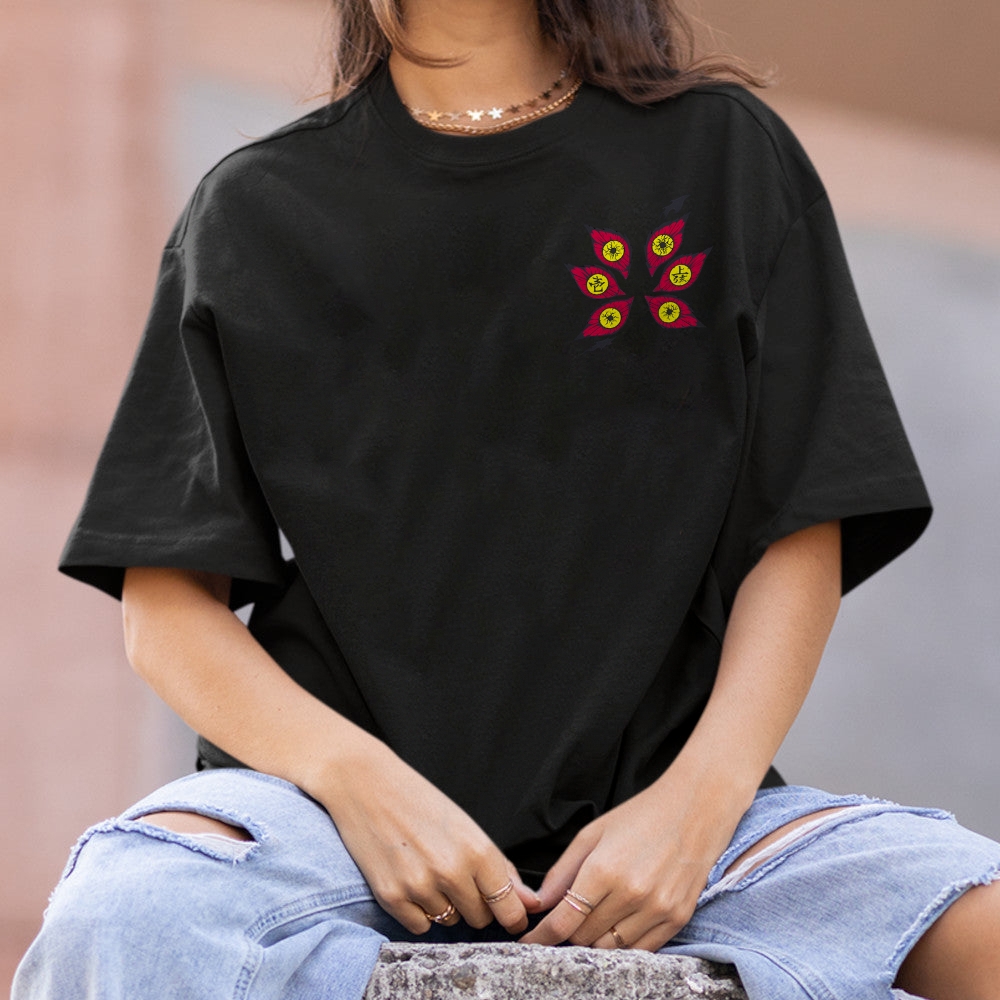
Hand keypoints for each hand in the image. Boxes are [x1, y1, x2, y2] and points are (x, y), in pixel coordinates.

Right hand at [318, 741, 539, 934]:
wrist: (364, 783)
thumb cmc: (419, 800)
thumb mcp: (465, 825)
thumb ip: (498, 867)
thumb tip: (527, 903)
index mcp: (477, 850)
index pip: (508, 906)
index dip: (513, 916)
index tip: (511, 918)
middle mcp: (451, 872)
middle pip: (480, 918)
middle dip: (475, 904)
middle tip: (457, 876)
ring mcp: (419, 886)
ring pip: (449, 922)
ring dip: (444, 905)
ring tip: (427, 869)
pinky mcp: (391, 897)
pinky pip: (419, 926)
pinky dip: (418, 912)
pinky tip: (409, 881)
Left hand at [520, 774, 741, 951]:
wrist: (695, 809)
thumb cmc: (641, 816)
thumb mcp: (593, 834)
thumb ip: (563, 872)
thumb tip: (541, 903)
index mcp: (604, 869)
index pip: (564, 921)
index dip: (542, 936)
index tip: (529, 941)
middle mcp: (631, 894)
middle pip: (584, 937)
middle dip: (568, 931)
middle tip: (567, 918)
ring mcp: (657, 909)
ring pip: (610, 948)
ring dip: (595, 939)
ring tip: (593, 919)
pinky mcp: (678, 918)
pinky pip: (641, 949)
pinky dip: (623, 943)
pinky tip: (618, 925)